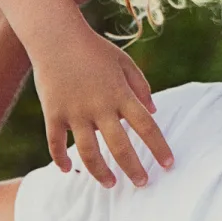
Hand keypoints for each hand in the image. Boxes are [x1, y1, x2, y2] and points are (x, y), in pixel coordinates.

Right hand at [33, 24, 173, 186]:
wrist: (56, 36)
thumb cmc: (94, 49)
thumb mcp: (124, 63)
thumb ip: (141, 86)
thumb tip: (154, 112)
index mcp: (121, 94)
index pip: (146, 126)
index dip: (159, 147)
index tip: (168, 165)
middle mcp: (99, 107)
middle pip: (120, 146)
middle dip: (133, 169)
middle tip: (142, 183)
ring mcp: (75, 112)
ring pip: (89, 153)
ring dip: (101, 172)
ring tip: (110, 184)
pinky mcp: (53, 114)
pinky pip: (55, 144)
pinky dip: (60, 160)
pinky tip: (68, 170)